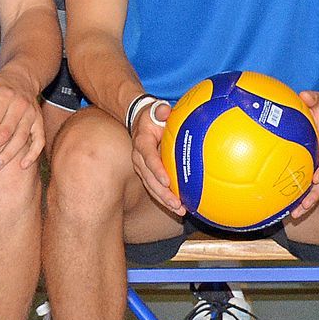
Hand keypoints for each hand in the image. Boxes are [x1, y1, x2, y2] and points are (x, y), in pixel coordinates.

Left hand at [0, 67, 46, 170]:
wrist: (21, 78)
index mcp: (4, 96)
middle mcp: (20, 105)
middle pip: (5, 132)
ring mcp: (32, 114)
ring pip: (21, 138)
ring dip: (8, 155)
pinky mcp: (39, 121)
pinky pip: (40, 140)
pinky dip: (33, 154)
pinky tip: (23, 166)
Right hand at [129, 99, 182, 214]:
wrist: (139, 122)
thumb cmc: (152, 116)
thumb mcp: (155, 109)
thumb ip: (161, 109)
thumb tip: (165, 109)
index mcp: (142, 143)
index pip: (149, 158)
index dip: (157, 170)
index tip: (167, 181)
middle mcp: (138, 158)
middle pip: (149, 179)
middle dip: (162, 193)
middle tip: (176, 204)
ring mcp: (141, 167)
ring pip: (151, 187)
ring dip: (164, 200)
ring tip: (179, 210)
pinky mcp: (146, 173)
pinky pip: (154, 187)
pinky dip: (164, 198)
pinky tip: (178, 206)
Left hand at [290, 91, 318, 219]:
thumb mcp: (318, 100)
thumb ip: (313, 98)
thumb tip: (305, 94)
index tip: (316, 178)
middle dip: (314, 197)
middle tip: (303, 208)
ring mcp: (317, 167)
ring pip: (314, 189)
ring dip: (306, 202)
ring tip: (294, 215)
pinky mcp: (309, 169)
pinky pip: (304, 184)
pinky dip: (297, 195)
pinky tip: (284, 205)